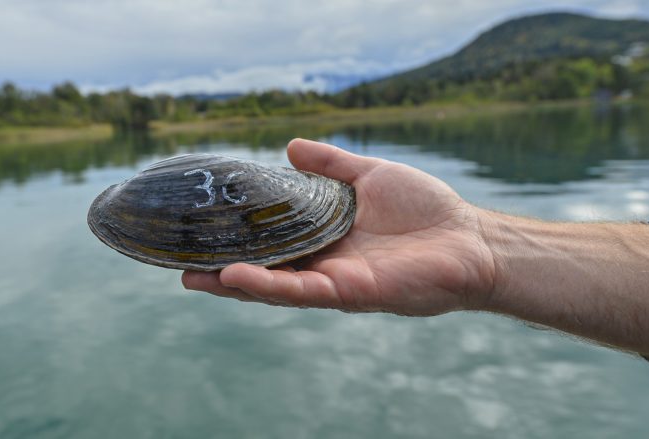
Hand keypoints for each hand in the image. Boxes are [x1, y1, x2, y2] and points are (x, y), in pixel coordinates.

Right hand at [182, 138, 496, 315]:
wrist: (469, 238)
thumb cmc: (425, 208)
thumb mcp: (368, 176)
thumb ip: (330, 165)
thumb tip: (288, 147)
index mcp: (323, 238)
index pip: (271, 239)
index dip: (237, 237)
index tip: (201, 230)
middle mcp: (322, 264)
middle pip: (264, 269)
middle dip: (221, 269)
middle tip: (179, 263)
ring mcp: (334, 281)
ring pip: (274, 285)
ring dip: (233, 282)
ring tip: (192, 276)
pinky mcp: (351, 292)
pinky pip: (302, 290)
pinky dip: (267, 284)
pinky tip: (235, 275)